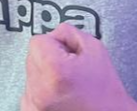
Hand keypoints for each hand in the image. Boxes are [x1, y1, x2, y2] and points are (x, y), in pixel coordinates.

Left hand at [21, 23, 136, 110]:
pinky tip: (60, 93)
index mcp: (54, 70)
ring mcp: (35, 103)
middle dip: (49, 57)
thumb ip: (69, 32)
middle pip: (32, 56)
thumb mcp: (95, 49)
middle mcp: (40, 89)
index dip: (56, 42)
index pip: (38, 40)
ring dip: (45, 73)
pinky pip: (30, 90)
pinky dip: (42, 89)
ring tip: (67, 83)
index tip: (68, 53)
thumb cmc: (106, 92)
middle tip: (71, 68)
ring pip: (31, 73)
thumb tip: (54, 32)